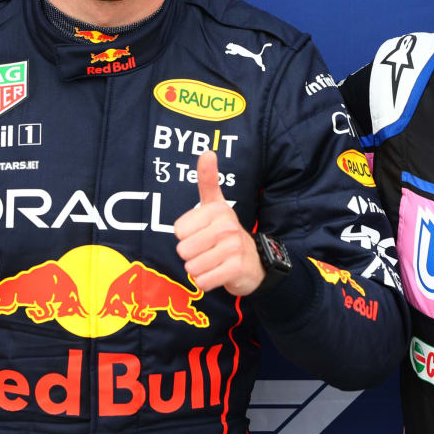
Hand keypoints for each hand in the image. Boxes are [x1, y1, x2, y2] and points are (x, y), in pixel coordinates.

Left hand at [174, 150, 263, 295]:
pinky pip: (202, 281)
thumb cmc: (226, 233)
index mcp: (217, 209)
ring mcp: (232, 247)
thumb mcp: (217, 205)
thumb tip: (207, 151)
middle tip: (209, 250)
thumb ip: (208, 180)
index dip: (186, 236)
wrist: (255, 263)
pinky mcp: (235, 268)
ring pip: (191, 267)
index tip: (202, 232)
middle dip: (191, 255)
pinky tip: (219, 273)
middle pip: (183, 250)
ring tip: (214, 261)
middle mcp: (226, 226)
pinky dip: (206, 282)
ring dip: (199, 269)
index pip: (178, 230)